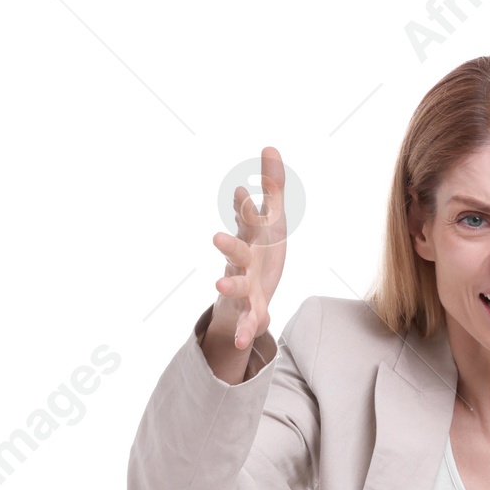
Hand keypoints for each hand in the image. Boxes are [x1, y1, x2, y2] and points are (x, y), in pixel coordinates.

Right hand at [210, 145, 287, 357]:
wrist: (250, 293)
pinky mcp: (254, 310)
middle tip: (217, 237)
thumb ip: (273, 187)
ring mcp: (246, 286)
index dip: (246, 208)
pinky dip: (246, 331)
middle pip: (236, 251)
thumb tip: (270, 147)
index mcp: (251, 237)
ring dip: (229, 284)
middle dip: (229, 245)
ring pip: (236, 285)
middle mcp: (244, 260)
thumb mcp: (273, 220)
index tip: (241, 193)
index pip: (250, 220)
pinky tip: (242, 343)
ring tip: (218, 285)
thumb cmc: (262, 251)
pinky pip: (250, 321)